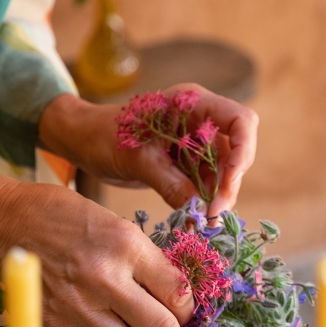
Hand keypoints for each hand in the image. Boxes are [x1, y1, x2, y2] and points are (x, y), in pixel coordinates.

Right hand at [0, 156, 191, 326]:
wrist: (8, 223)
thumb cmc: (63, 214)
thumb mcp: (114, 220)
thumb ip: (144, 256)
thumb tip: (174, 291)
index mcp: (125, 245)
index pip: (176, 290)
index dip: (188, 305)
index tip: (184, 308)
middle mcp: (105, 279)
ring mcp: (78, 308)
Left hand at [39, 83, 258, 218]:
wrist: (81, 141)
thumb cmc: (103, 136)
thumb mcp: (136, 159)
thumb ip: (170, 183)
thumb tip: (201, 213)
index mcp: (192, 103)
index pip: (240, 120)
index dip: (244, 151)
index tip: (228, 183)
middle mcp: (200, 120)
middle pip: (235, 151)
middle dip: (228, 183)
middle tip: (212, 216)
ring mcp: (194, 141)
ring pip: (222, 171)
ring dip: (216, 197)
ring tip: (202, 222)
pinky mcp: (185, 162)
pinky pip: (204, 182)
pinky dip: (202, 201)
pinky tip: (193, 218)